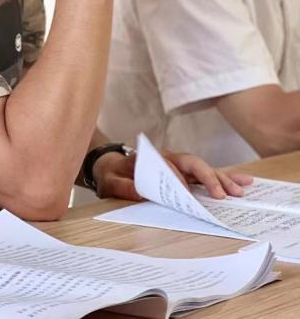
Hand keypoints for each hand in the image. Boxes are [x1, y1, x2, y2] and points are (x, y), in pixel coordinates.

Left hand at [92, 149, 252, 200]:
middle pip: (191, 163)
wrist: (111, 166)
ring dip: (222, 179)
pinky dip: (226, 177)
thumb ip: (121, 186)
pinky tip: (244, 182)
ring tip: (240, 191)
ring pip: (204, 168)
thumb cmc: (111, 174)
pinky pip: (209, 175)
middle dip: (207, 177)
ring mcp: (180, 166)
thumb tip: (139, 192)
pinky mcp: (187, 175)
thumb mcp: (109, 181)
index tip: (185, 193)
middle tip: (221, 195)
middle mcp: (168, 159)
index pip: (168, 165)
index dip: (177, 177)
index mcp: (150, 159)